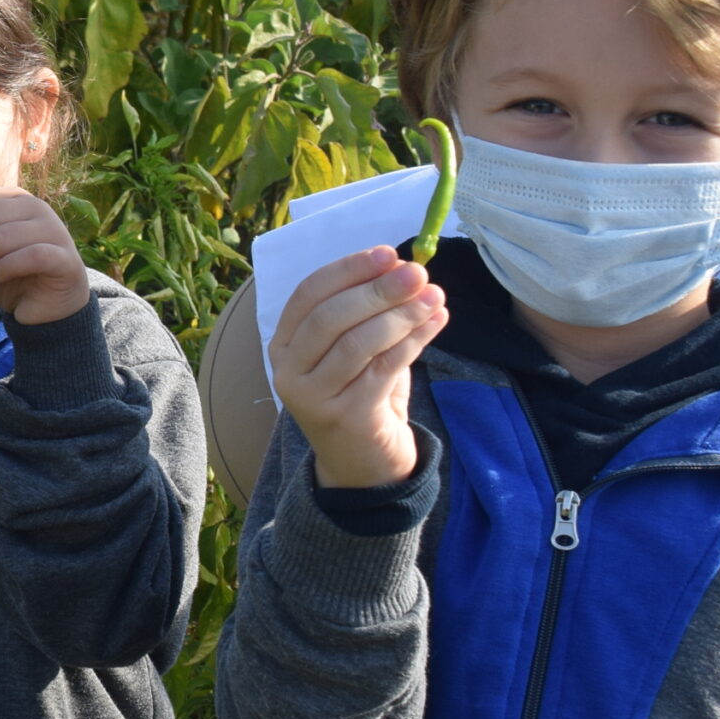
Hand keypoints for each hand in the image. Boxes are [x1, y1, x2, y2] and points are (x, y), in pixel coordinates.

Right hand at [269, 246, 446, 488]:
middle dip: (377, 289)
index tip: (388, 254)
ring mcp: (314, 398)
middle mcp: (289, 371)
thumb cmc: (359, 394)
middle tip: (417, 272)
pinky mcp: (347, 417)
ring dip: (401, 315)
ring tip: (434, 296)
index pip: (309, 294)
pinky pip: (384, 369)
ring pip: (358, 343)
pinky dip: (414, 341)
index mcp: (283, 345)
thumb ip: (366, 312)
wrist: (363, 464)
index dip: (348, 269)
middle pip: (331, 317)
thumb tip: (404, 268)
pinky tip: (435, 322)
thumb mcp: (352, 350)